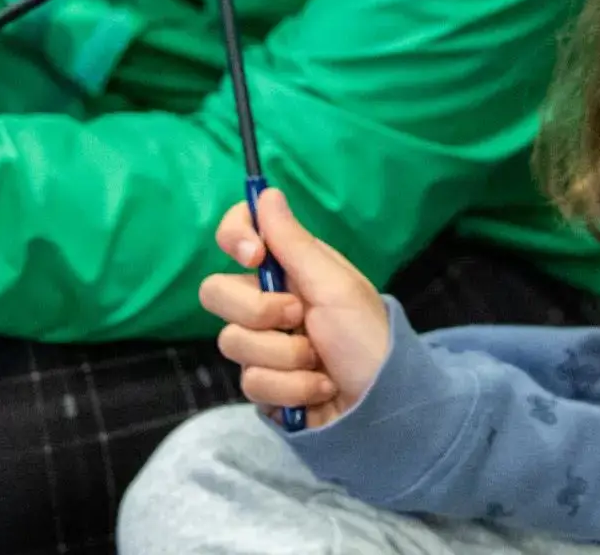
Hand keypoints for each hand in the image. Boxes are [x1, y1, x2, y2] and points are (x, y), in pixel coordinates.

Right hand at [199, 189, 392, 427]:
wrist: (383, 407)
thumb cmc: (367, 337)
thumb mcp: (335, 286)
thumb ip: (294, 241)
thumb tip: (266, 191)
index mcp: (289, 269)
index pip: (238, 237)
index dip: (235, 237)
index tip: (255, 256)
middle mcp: (269, 302)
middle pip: (216, 291)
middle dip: (260, 312)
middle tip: (300, 318)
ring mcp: (262, 346)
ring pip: (233, 342)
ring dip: (285, 356)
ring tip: (320, 362)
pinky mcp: (262, 386)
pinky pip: (251, 383)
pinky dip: (290, 388)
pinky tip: (318, 388)